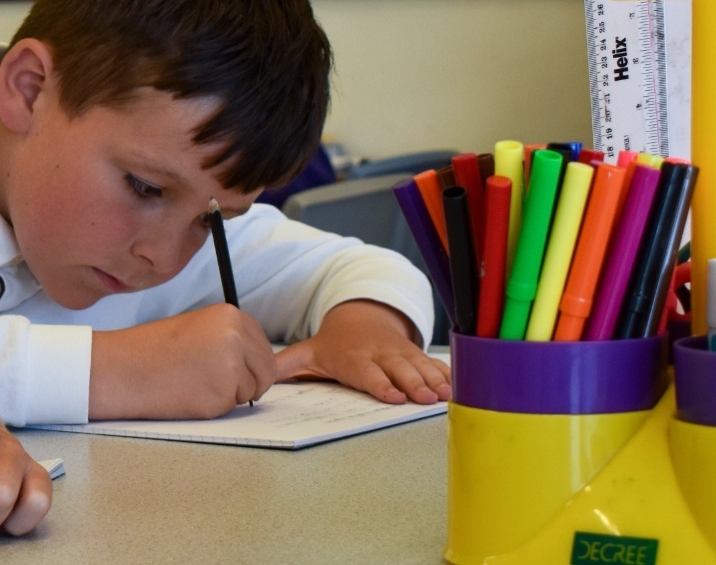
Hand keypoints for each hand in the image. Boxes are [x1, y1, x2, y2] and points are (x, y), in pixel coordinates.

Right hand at [89, 302, 275, 419]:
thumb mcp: (199, 329)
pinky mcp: (222, 395)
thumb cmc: (154, 351)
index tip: (225, 365)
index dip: (249, 363)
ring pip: (250, 391)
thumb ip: (231, 340)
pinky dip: (213, 406)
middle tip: (211, 379)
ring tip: (194, 381)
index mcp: (231, 315)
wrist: (123, 369)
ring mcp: (232, 366)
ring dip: (228, 394)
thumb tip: (265, 364)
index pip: (264, 348)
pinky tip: (188, 393)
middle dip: (247, 382)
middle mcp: (237, 337)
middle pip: (266, 371)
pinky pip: (231, 407)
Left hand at [272, 300, 450, 403]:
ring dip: (434, 381)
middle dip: (412, 384)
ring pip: (420, 367)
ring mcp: (401, 354)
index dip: (380, 384)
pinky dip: (447, 374)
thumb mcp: (308, 351)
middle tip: (424, 399)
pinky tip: (458, 387)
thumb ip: (285, 365)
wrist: (361, 317)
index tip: (392, 396)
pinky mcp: (417, 355)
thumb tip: (257, 378)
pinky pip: (434, 364)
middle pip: (398, 371)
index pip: (366, 372)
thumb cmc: (335, 344)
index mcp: (353, 357)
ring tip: (446, 396)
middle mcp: (379, 355)